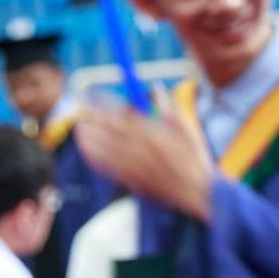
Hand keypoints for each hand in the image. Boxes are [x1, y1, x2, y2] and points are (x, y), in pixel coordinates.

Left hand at [75, 96, 216, 222]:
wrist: (198, 192)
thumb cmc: (194, 159)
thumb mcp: (186, 128)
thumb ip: (167, 106)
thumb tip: (155, 86)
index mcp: (152, 132)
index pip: (120, 112)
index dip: (103, 102)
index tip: (94, 95)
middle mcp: (139, 147)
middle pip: (106, 128)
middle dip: (91, 117)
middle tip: (82, 110)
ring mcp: (132, 164)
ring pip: (101, 147)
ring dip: (87, 135)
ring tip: (80, 127)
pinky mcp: (130, 178)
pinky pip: (105, 165)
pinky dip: (93, 155)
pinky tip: (86, 148)